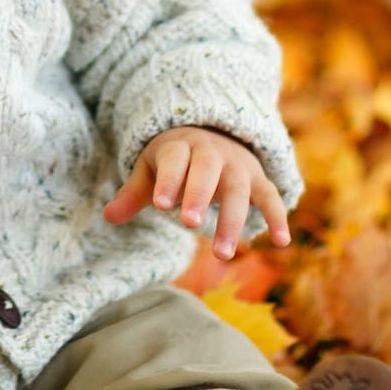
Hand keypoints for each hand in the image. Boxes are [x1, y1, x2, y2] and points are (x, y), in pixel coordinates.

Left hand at [103, 126, 290, 258]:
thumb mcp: (151, 170)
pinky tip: (282, 243)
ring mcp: (238, 166)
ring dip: (232, 220)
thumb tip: (108, 216)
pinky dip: (277, 217)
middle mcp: (212, 152)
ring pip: (238, 189)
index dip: (169, 180)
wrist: (213, 134)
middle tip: (189, 224)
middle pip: (207, 171)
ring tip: (222, 255)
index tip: (161, 205)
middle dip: (199, 195)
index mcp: (181, 146)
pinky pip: (271, 196)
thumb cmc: (175, 161)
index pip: (174, 160)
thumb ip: (133, 194)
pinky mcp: (258, 180)